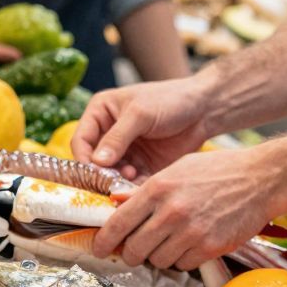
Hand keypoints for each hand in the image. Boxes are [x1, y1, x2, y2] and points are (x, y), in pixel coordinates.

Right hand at [72, 73, 215, 177]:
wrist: (205, 109)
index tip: (94, 173)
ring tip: (132, 176)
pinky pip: (131, 182)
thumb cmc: (171, 100)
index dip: (84, 159)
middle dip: (102, 174)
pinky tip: (142, 183)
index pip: (81, 141)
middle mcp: (108, 134)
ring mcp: (126, 152)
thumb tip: (96, 162)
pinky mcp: (142, 166)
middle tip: (113, 181)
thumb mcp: (141, 114)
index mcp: (101, 113)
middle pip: (94, 162)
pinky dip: (134, 187)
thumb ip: (117, 137)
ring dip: (118, 181)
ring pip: (111, 175)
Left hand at [94, 148, 274, 271]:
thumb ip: (145, 189)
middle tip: (135, 250)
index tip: (99, 248)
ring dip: (159, 256)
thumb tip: (117, 203)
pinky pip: (183, 264)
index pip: (118, 223)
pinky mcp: (210, 247)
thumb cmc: (219, 171)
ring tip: (170, 241)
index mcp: (157, 189)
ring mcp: (191, 232)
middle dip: (131, 253)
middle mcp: (170, 212)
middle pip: (134, 249)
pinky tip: (190, 244)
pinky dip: (182, 259)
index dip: (104, 241)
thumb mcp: (177, 169)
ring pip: (158, 261)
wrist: (261, 179)